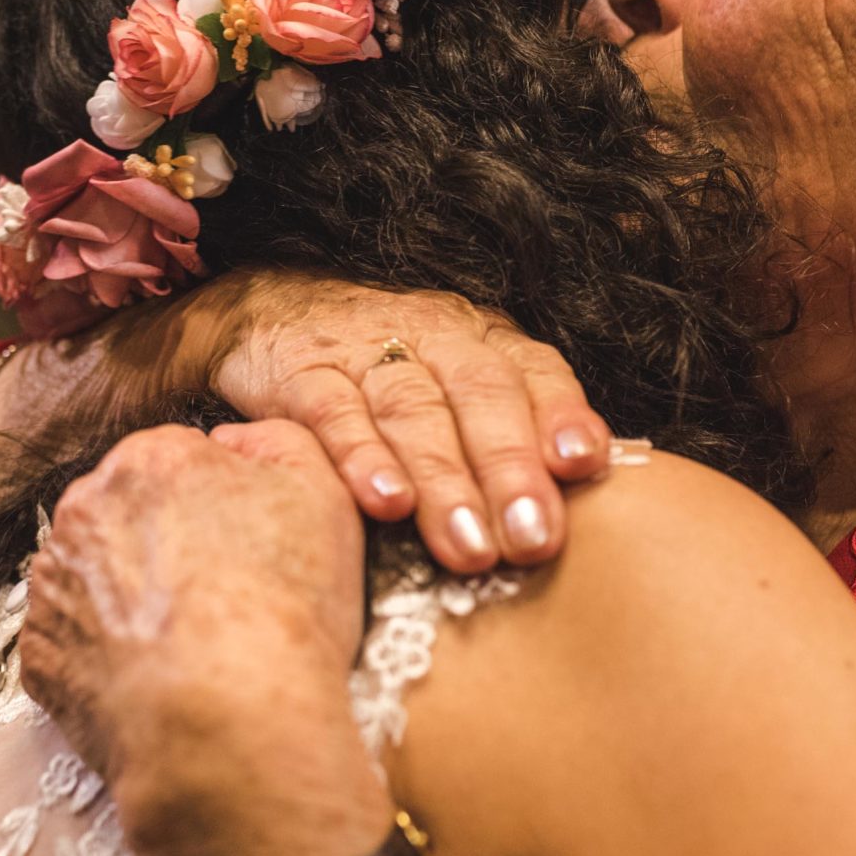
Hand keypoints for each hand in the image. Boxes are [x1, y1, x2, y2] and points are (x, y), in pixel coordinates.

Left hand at [19, 419, 392, 855]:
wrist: (227, 729)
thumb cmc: (285, 609)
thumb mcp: (324, 493)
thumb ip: (280, 440)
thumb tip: (236, 440)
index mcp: (150, 459)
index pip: (183, 463)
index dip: (224, 505)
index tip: (252, 549)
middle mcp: (83, 508)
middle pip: (130, 513)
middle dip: (168, 543)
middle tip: (225, 597)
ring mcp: (52, 584)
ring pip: (96, 573)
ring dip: (131, 595)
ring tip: (191, 645)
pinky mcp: (38, 656)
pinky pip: (75, 641)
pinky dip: (108, 655)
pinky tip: (158, 678)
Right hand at [204, 270, 611, 571]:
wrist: (272, 309)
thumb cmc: (388, 369)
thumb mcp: (456, 385)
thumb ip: (513, 434)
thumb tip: (575, 512)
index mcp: (481, 339)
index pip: (534, 370)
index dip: (561, 414)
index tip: (583, 464)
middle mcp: (432, 336)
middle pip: (479, 395)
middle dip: (510, 469)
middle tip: (531, 540)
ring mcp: (363, 350)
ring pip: (412, 410)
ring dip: (445, 480)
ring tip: (470, 546)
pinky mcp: (300, 371)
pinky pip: (334, 413)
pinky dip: (361, 458)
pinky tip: (386, 503)